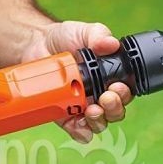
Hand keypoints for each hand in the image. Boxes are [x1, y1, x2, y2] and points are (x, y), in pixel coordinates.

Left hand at [21, 21, 133, 142]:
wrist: (36, 45)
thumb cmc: (65, 39)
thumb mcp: (84, 31)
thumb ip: (98, 35)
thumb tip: (111, 43)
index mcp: (110, 77)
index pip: (126, 91)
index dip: (125, 93)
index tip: (116, 86)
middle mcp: (100, 95)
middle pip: (116, 112)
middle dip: (114, 108)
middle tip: (105, 97)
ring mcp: (83, 107)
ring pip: (99, 124)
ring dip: (99, 120)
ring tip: (91, 110)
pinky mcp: (66, 116)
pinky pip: (78, 131)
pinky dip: (80, 131)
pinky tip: (77, 123)